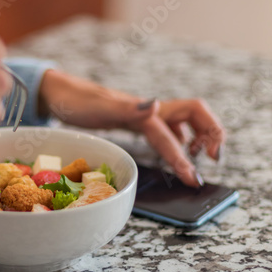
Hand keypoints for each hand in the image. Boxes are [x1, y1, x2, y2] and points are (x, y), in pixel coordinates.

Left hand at [39, 70, 224, 187]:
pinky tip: (175, 149)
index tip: (193, 178)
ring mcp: (142, 115)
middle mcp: (148, 111)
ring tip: (199, 157)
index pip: (174, 133)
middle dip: (211, 134)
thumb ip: (128, 109)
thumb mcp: (98, 107)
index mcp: (142, 111)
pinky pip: (164, 128)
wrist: (58, 93)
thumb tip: (157, 106)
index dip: (185, 157)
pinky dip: (177, 139)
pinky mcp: (134, 120)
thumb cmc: (75, 102)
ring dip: (197, 136)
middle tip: (213, 160)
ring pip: (181, 122)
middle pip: (194, 115)